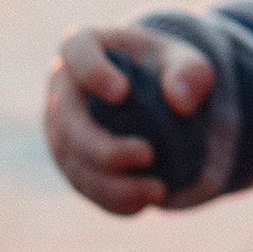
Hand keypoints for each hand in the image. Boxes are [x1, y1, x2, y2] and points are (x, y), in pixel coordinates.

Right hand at [44, 21, 213, 215]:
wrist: (157, 97)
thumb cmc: (166, 70)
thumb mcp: (188, 62)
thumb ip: (191, 72)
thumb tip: (180, 100)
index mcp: (86, 47)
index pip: (76, 50)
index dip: (91, 72)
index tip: (120, 92)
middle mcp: (64, 90)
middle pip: (67, 122)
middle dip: (103, 147)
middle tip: (147, 155)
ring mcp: (62, 130)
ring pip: (73, 163)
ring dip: (110, 185)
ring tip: (157, 191)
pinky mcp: (73, 163)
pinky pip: (84, 186)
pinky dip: (112, 199)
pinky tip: (142, 204)